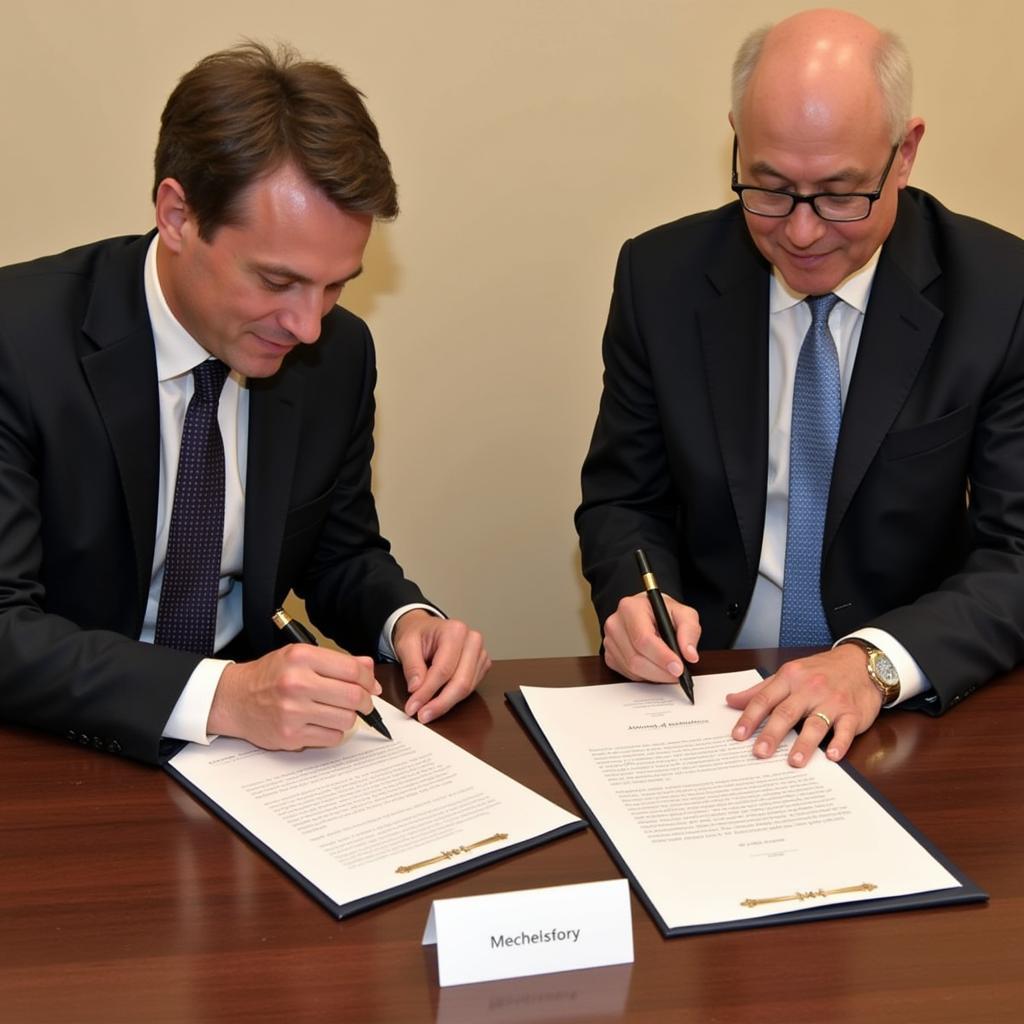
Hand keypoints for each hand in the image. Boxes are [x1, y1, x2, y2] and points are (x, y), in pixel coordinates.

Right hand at [208, 645, 380, 749]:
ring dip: (349, 718)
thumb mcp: (300, 656)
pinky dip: (333, 732)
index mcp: (301, 657)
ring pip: (346, 720)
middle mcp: (297, 683)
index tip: (371, 685)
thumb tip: (369, 671)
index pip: (352, 669)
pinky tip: (322, 723)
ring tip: (337, 711)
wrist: (234, 699)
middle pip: (353, 696)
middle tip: (364, 702)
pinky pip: (331, 738)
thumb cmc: (270, 676)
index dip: (368, 679)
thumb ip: (336, 661)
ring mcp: (293, 712)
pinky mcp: (290, 735)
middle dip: (366, 701)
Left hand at [392, 610, 489, 722]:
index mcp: (455, 630)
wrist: (426, 628)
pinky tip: (439, 702)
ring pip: (468, 688)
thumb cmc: (418, 633)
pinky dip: (454, 698)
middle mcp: (472, 640)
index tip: (413, 706)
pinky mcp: (481, 665)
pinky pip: (471, 688)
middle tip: (422, 715)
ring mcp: (480, 653)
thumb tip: (416, 688)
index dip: (428, 692)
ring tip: (427, 711)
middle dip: (440, 703)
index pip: (443, 669)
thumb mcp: (406, 644)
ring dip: (447, 703)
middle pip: (461, 681)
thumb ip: (412, 665)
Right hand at [602, 592, 700, 681]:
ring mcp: (610, 640)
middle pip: (636, 658)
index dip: (662, 657)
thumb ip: (689, 631)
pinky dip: (645, 676)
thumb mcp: (684, 614)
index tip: (678, 667)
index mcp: (631, 608)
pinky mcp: (609, 655)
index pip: (643, 639)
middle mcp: (615, 623)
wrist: (647, 611)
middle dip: (660, 671)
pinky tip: (655, 667)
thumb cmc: (663, 612)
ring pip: (632, 669)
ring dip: (655, 675)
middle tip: (678, 674)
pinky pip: (628, 674)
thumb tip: (690, 655)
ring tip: (669, 670)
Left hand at [726, 644, 883, 766]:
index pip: (765, 699)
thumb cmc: (820, 671)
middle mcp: (810, 689)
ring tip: (794, 761)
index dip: (750, 717)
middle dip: (771, 734)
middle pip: (786, 713)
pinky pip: (846, 729)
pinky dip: (839, 743)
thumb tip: (731, 701)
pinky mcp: (853, 712)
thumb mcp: (789, 674)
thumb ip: (760, 690)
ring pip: (815, 723)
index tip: (738, 735)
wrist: (861, 663)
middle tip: (759, 753)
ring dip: (804, 743)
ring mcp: (832, 701)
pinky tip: (831, 756)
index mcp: (790, 678)